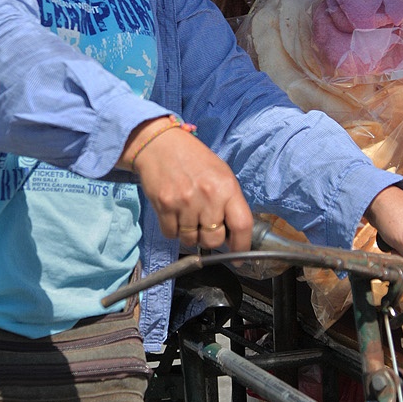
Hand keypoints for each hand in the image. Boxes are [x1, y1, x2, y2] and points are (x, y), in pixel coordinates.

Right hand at [118, 120, 252, 251]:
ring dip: (190, 234)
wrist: (160, 144)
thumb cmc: (194, 159)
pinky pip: (172, 234)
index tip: (239, 257)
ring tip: (188, 214)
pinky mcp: (164, 206)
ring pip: (191, 240)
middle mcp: (208, 196)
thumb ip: (229, 202)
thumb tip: (232, 234)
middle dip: (210, 239)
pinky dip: (173, 229)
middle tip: (204, 224)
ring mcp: (185, 202)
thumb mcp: (221, 174)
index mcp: (227, 187)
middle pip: (214, 239)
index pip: (242, 225)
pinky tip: (174, 212)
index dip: (242, 246)